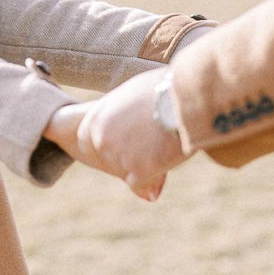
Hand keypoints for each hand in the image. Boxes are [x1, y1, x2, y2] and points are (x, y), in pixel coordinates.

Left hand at [43, 71, 191, 199]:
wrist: (187, 95)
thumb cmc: (167, 88)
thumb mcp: (133, 94)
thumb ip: (121, 113)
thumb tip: (127, 122)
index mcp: (97, 117)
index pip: (86, 142)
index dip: (103, 150)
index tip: (122, 152)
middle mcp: (102, 138)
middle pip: (109, 162)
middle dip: (127, 164)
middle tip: (150, 156)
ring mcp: (118, 156)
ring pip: (128, 174)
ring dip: (145, 170)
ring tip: (167, 151)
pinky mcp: (139, 172)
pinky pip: (142, 186)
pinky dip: (153, 183)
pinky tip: (164, 171)